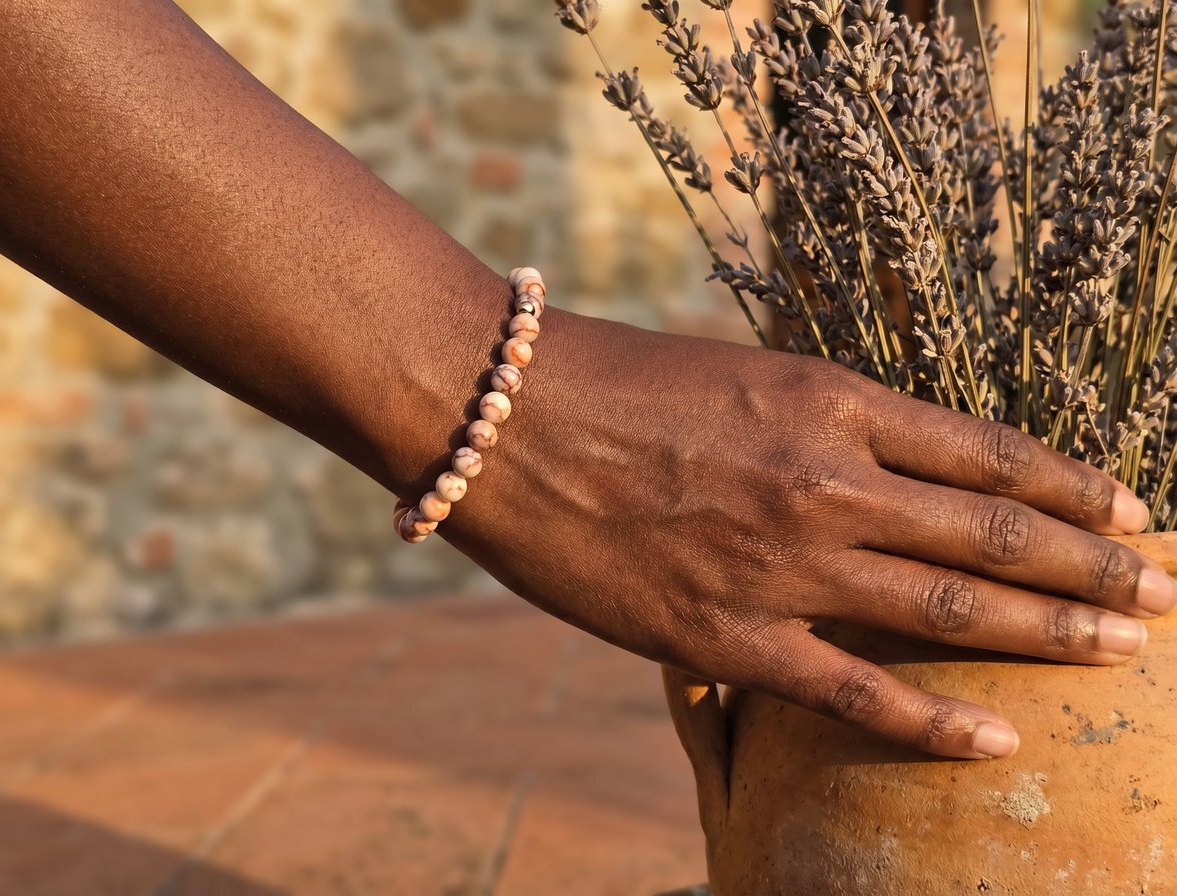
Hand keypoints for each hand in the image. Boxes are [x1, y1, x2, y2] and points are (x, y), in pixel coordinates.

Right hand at [446, 311, 1173, 758]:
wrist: (502, 417)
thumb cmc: (609, 379)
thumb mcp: (734, 374)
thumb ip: (816, 420)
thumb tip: (883, 463)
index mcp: (827, 400)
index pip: (984, 449)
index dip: (1070, 483)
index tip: (1132, 510)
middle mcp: (827, 480)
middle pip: (993, 530)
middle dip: (1094, 564)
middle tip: (1166, 592)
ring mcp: (784, 562)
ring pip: (951, 606)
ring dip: (1052, 630)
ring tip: (1127, 649)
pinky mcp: (728, 635)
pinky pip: (856, 692)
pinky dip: (937, 719)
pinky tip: (1002, 738)